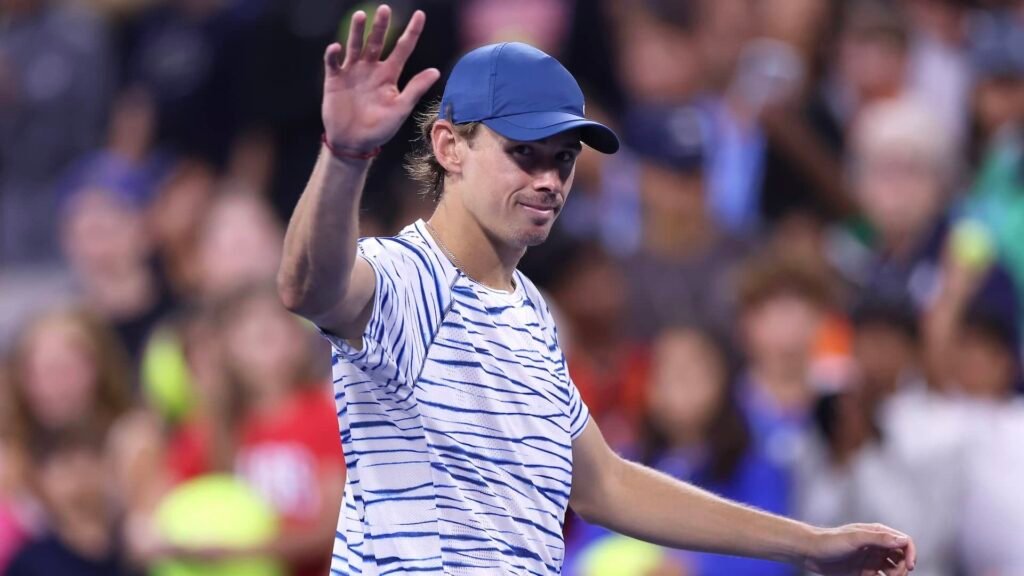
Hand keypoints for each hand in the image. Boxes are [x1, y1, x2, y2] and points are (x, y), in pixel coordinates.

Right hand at [322, 5, 439, 152]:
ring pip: (355, 46)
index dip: (411, 32)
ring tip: (360, 16)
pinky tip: (337, 48)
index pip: (402, 49)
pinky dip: (333, 55)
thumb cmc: (380, 129)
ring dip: (357, 32)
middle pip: (377, 42)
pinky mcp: (335, 80)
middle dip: (381, 26)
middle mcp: (371, 69)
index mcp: (389, 75)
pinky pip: (333, 63)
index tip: (420, 15)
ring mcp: (352, 72)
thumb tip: (436, 71)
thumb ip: (415, 89)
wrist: (354, 143)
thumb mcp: (400, 109)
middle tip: (384, 9)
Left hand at [803, 524, 915, 575]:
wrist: (809, 553)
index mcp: (877, 534)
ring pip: (892, 571)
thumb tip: (902, 540)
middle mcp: (877, 546)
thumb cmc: (830, 541)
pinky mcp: (863, 572)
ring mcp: (871, 560)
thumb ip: (878, 538)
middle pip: (901, 559)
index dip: (911, 554)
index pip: (904, 542)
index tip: (909, 567)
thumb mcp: (855, 538)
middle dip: (902, 569)